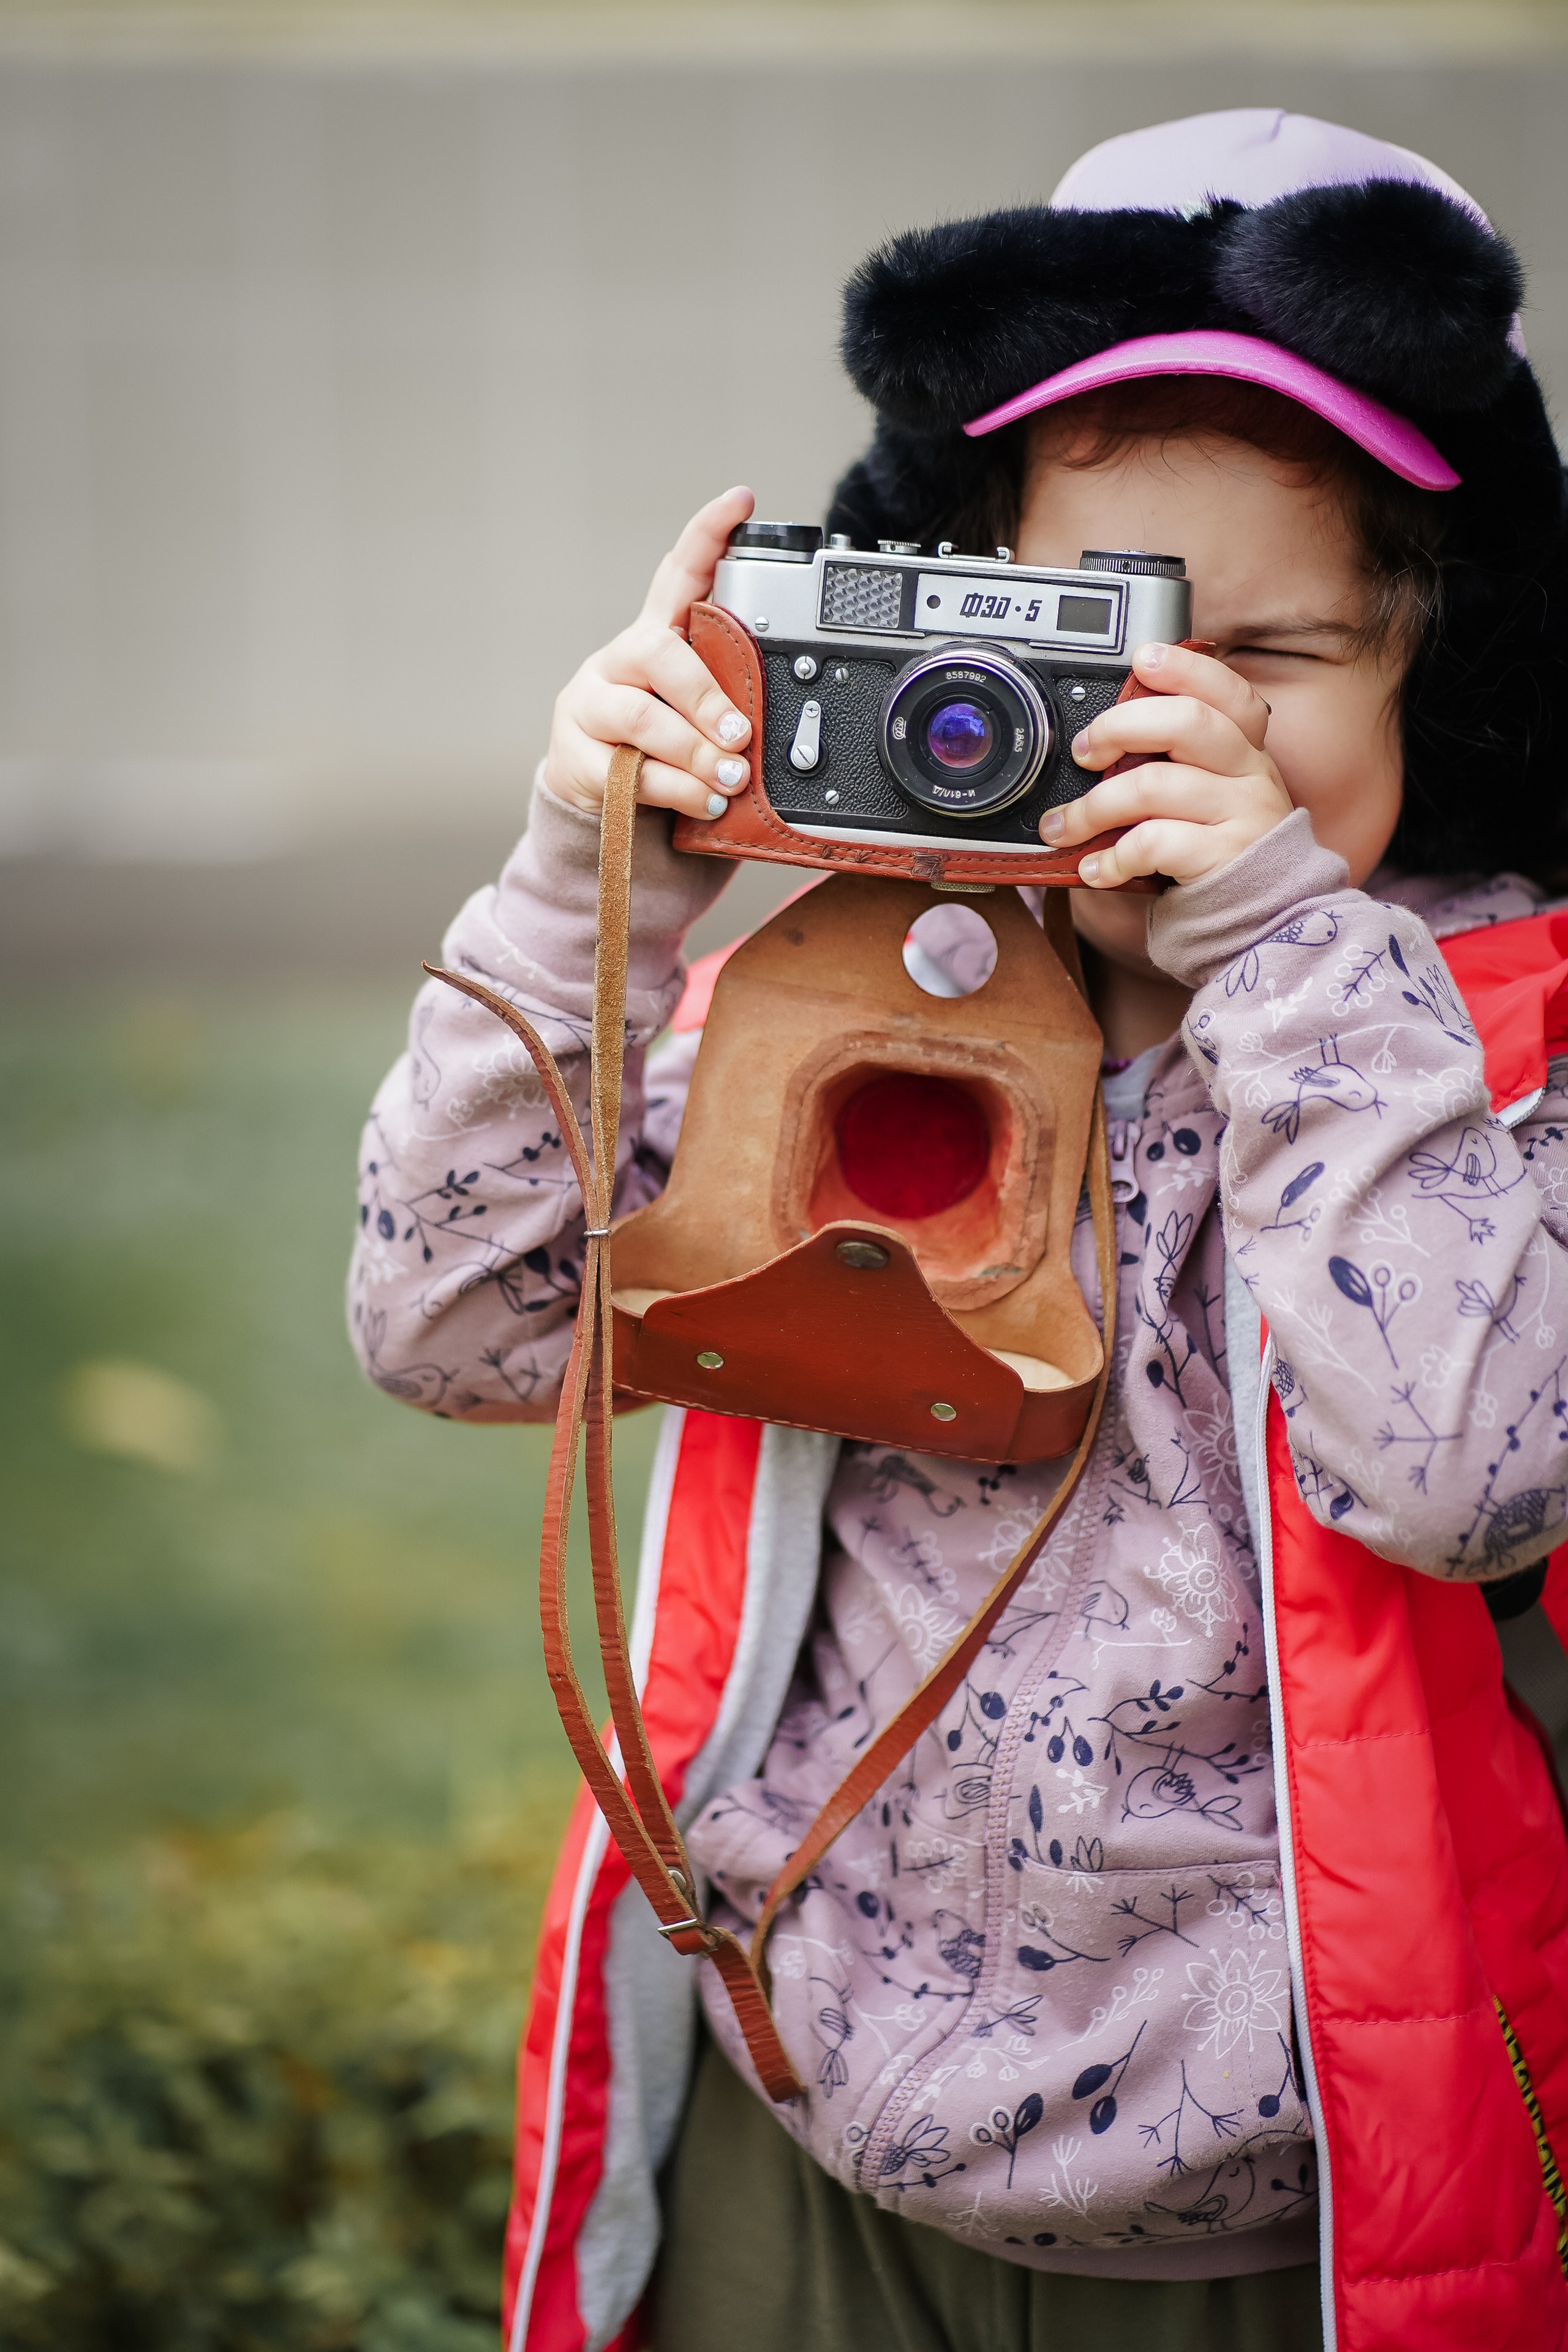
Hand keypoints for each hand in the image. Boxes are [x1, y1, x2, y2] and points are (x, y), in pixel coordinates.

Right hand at [544, 486, 758, 823]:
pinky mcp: (575, 756)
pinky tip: (707, 801)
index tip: (741, 501)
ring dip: (697, 752)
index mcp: (653, 638)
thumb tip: (782, 710)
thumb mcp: (694, 713)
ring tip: (731, 777)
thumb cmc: (657, 744)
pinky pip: (632, 772)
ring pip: (645, 719)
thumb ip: (727, 696)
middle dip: (707, 696)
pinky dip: (678, 791)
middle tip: (741, 732)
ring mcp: (591, 706)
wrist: (592, 795)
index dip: (707, 535)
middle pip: (660, 655)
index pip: (678, 574)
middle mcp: (618, 662)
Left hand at [1040, 642, 1292, 886]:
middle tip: (1083, 751)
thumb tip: (1096, 744)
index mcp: (1243, 748)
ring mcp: (1242, 814)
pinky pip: (1154, 842)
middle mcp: (1250, 773)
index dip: (1185, 669)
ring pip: (1155, 785)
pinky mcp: (1225, 857)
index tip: (1143, 659)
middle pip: (1186, 723)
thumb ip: (1170, 764)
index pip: (1226, 692)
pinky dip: (1112, 856)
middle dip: (1119, 728)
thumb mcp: (1203, 796)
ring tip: (1063, 828)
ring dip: (1093, 807)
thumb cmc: (1213, 849)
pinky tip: (1095, 869)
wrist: (1259, 919)